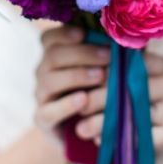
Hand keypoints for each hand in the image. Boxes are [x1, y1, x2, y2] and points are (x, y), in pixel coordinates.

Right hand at [34, 26, 110, 145]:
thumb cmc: (98, 91)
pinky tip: (84, 99)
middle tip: (108, 55)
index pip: (50, 38)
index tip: (86, 33)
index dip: (65, 33)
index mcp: (54, 55)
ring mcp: (41, 96)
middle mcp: (43, 72)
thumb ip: (104, 53)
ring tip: (101, 76)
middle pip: (53, 55)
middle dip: (82, 53)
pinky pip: (48, 111)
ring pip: (50, 80)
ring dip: (77, 75)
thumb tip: (121, 36)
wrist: (89, 130)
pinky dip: (66, 104)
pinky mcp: (43, 119)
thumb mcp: (101, 69)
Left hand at [75, 52, 162, 158]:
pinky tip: (99, 141)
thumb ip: (114, 74)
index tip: (82, 77)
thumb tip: (82, 66)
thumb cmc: (135, 107)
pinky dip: (118, 140)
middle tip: (79, 107)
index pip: (133, 61)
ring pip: (135, 113)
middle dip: (101, 97)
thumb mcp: (128, 87)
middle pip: (133, 87)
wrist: (160, 144)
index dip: (105, 69)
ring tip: (80, 128)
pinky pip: (141, 137)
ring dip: (104, 122)